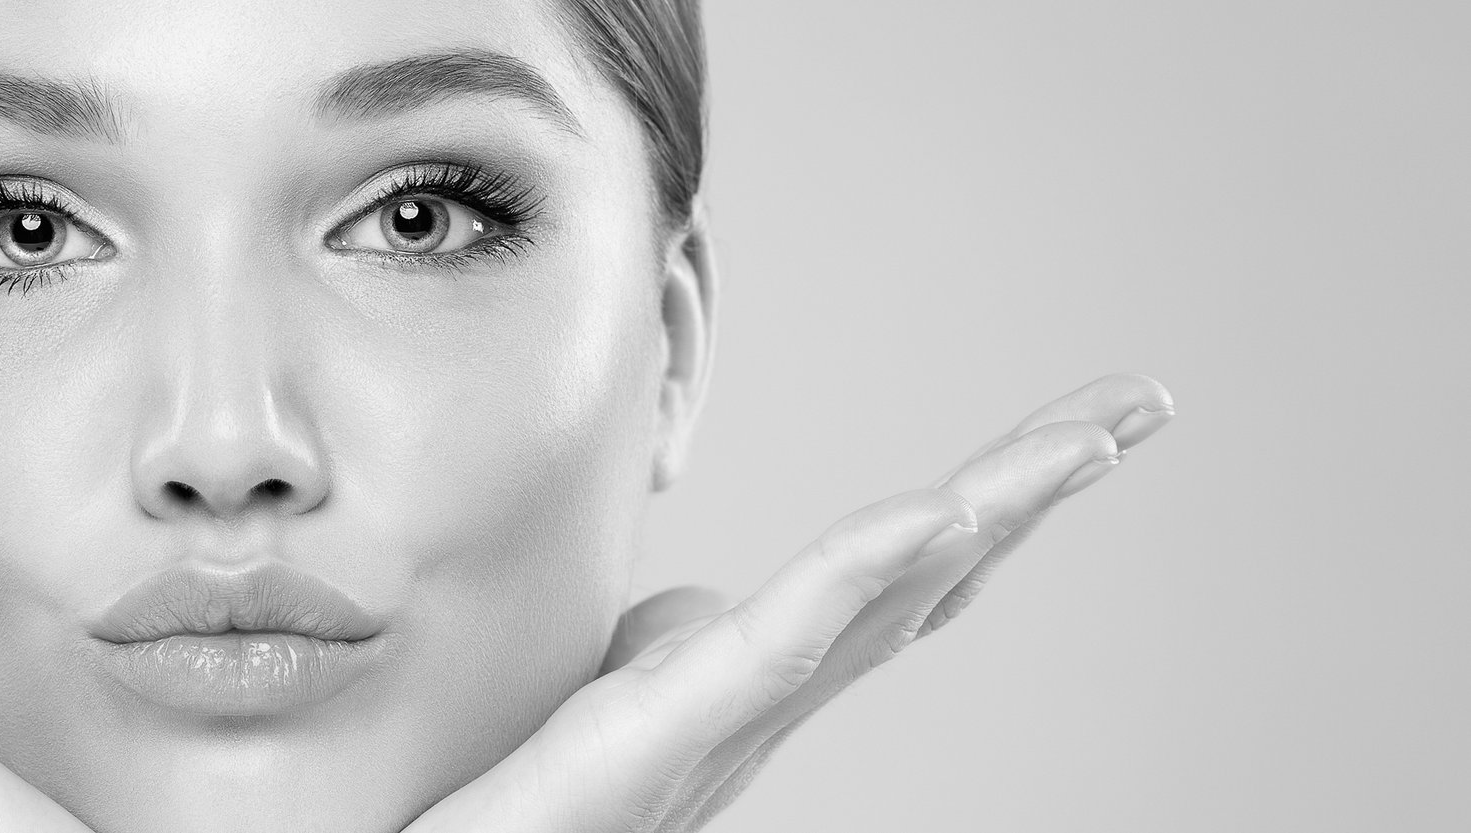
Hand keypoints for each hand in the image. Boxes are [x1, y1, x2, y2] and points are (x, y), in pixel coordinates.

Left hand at [406, 374, 1175, 831]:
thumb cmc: (518, 819)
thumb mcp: (599, 708)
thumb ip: (662, 652)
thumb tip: (697, 605)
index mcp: (745, 695)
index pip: (891, 583)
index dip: (987, 510)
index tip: (1079, 433)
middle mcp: (761, 714)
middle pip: (927, 578)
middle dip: (1036, 492)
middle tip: (1141, 406)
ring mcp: (722, 726)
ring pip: (884, 597)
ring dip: (995, 511)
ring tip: (1090, 437)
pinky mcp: (656, 734)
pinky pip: (780, 642)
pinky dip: (866, 569)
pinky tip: (937, 509)